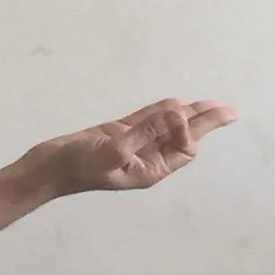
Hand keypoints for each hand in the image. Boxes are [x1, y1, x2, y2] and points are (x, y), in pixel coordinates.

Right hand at [26, 98, 238, 195]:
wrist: (45, 168)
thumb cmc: (77, 166)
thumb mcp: (113, 150)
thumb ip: (145, 131)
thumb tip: (175, 111)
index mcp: (149, 169)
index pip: (183, 148)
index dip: (187, 130)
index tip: (177, 115)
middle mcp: (145, 158)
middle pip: (182, 138)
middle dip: (204, 123)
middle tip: (228, 110)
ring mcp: (132, 144)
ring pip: (166, 127)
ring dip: (186, 114)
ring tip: (210, 104)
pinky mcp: (117, 133)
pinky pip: (146, 120)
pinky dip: (161, 111)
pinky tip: (176, 104)